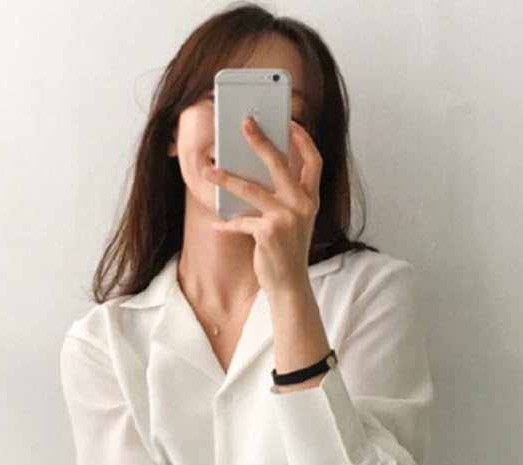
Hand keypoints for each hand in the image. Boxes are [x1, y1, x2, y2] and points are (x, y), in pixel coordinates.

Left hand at [203, 117, 322, 297]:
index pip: (314, 162)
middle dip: (261, 141)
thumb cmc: (287, 251)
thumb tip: (252, 172)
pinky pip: (241, 220)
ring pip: (251, 189)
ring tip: (208, 172)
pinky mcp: (268, 232)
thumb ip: (282, 199)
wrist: (289, 284)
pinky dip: (227, 223)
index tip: (289, 123)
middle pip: (280, 164)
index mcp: (311, 200)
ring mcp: (286, 218)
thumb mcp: (292, 221)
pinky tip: (217, 225)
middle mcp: (302, 206)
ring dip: (226, 179)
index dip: (303, 140)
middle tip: (244, 124)